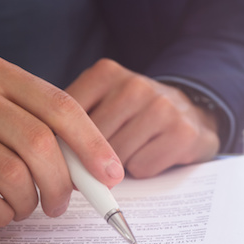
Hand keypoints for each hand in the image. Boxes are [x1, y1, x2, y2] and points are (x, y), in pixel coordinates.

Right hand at [0, 56, 122, 225]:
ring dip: (29, 202)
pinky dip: (2, 214)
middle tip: (62, 205)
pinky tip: (1, 212)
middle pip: (38, 141)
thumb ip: (51, 136)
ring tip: (26, 208)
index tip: (111, 176)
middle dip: (61, 182)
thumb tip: (102, 174)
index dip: (92, 143)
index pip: (59, 105)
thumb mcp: (7, 120)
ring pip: (12, 174)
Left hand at [65, 59, 219, 178]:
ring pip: (116, 158)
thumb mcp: (102, 101)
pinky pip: (141, 167)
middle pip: (91, 141)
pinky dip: (142, 170)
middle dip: (90, 160)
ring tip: (130, 153)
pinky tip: (151, 156)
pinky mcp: (182, 133)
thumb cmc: (136, 114)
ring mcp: (162, 108)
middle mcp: (136, 86)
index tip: (64, 157)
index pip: (65, 118)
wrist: (193, 112)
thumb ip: (73, 119)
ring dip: (117, 167)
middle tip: (98, 163)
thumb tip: (50, 155)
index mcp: (107, 73)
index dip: (62, 144)